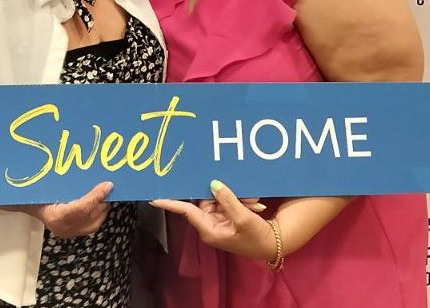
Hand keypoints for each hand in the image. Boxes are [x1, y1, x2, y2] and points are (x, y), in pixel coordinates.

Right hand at [3, 182, 113, 238]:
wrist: (28, 204)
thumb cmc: (38, 192)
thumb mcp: (50, 186)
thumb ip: (68, 184)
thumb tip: (92, 179)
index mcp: (56, 216)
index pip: (82, 208)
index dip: (96, 196)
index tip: (108, 185)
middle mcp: (62, 228)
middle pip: (89, 216)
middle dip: (102, 202)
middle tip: (110, 187)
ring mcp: (67, 233)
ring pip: (93, 224)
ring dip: (102, 209)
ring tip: (107, 195)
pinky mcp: (71, 234)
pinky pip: (90, 227)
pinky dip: (98, 216)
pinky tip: (100, 204)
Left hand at [151, 180, 276, 259]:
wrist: (274, 245)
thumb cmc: (257, 238)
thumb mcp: (243, 218)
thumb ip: (228, 200)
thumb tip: (213, 184)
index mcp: (209, 230)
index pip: (187, 212)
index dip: (171, 203)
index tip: (155, 197)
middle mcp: (210, 225)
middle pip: (206, 201)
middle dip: (223, 195)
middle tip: (245, 199)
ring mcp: (219, 220)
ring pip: (219, 200)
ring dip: (234, 198)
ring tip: (252, 204)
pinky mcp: (228, 217)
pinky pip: (227, 202)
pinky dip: (239, 201)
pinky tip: (253, 204)